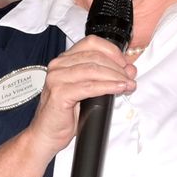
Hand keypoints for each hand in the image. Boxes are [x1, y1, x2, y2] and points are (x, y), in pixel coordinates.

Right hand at [22, 34, 135, 159]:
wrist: (46, 134)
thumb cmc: (65, 114)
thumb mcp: (88, 91)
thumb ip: (104, 77)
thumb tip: (129, 70)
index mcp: (64, 60)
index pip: (91, 42)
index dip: (112, 51)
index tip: (125, 63)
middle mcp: (58, 65)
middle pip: (95, 57)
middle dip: (118, 67)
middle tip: (130, 78)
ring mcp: (57, 78)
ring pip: (93, 69)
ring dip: (116, 76)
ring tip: (128, 85)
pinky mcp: (59, 93)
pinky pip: (89, 87)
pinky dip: (107, 86)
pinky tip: (118, 89)